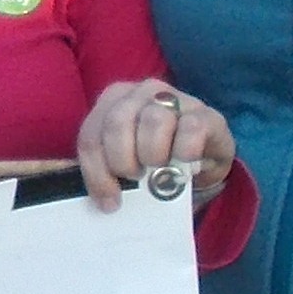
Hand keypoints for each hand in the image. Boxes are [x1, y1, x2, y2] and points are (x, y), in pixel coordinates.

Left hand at [74, 78, 233, 209]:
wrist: (202, 163)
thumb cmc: (156, 163)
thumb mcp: (124, 163)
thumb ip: (104, 168)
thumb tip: (87, 186)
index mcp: (114, 100)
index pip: (91, 135)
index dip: (97, 173)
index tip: (110, 201)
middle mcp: (142, 92)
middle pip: (117, 123)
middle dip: (122, 161)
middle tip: (136, 179)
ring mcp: (175, 98)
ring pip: (153, 121)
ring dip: (153, 155)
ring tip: (160, 172)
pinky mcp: (206, 114)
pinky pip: (191, 129)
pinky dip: (185, 152)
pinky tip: (185, 165)